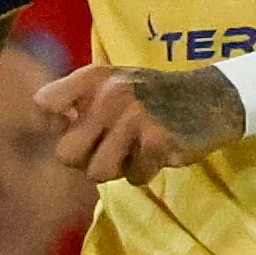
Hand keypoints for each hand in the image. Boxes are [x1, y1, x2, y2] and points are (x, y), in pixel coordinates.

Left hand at [38, 58, 246, 185]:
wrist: (212, 98)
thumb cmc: (152, 97)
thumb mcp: (113, 85)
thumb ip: (76, 100)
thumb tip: (47, 126)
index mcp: (94, 78)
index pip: (44, 103)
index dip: (53, 125)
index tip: (74, 125)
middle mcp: (110, 94)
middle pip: (65, 154)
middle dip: (85, 160)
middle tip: (109, 149)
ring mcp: (134, 117)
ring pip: (97, 172)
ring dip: (117, 169)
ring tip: (134, 151)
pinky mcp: (157, 140)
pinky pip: (134, 177)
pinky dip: (145, 172)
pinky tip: (157, 152)